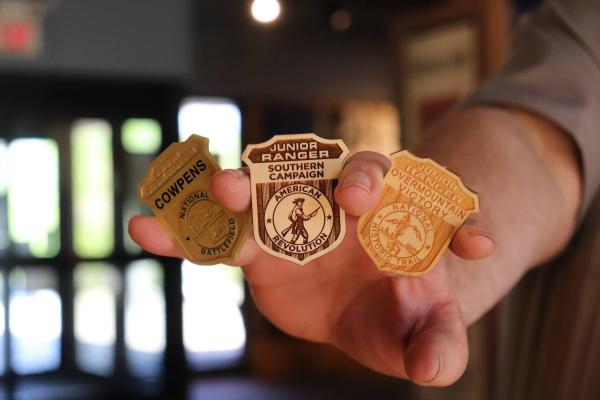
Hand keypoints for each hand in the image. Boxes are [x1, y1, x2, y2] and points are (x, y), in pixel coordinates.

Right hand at [129, 151, 494, 385]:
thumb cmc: (402, 310)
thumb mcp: (425, 333)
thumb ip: (438, 345)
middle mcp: (346, 205)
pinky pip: (213, 233)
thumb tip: (433, 370)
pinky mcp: (255, 243)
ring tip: (222, 190)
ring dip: (243, 187)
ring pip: (267, 191)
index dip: (456, 219)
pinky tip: (146, 228)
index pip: (431, 205)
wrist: (362, 306)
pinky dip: (182, 231)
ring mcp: (295, 218)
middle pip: (347, 175)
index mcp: (400, 220)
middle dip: (345, 180)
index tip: (474, 247)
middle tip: (350, 199)